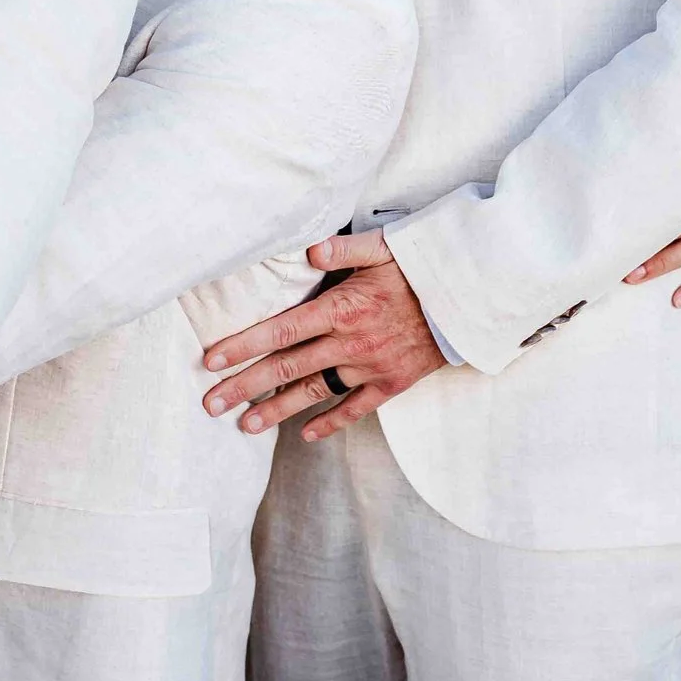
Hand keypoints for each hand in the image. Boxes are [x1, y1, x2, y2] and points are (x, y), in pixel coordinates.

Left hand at [200, 230, 447, 442]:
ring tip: (244, 426)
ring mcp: (371, 367)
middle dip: (244, 386)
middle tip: (209, 404)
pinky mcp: (391, 383)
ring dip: (276, 411)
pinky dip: (330, 421)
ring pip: (314, 392)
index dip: (244, 345)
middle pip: (287, 367)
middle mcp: (351, 342)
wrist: (471, 298)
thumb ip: (343, 250)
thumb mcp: (384, 246)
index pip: (282, 330)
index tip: (211, 360)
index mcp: (342, 307)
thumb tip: (307, 250)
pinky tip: (305, 435)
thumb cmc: (423, 266)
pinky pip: (355, 408)